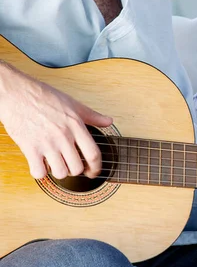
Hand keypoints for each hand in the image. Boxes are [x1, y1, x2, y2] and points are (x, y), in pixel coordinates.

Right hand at [0, 63, 111, 179]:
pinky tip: (41, 164)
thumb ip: (92, 116)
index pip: (93, 153)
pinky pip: (39, 172)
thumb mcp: (73, 104)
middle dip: (77, 170)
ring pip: (60, 172)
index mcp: (76, 126)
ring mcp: (47, 143)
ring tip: (57, 164)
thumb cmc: (44, 97)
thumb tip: (109, 121)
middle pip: (77, 167)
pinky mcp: (30, 148)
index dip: (96, 167)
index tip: (94, 171)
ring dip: (60, 172)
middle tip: (73, 167)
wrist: (18, 93)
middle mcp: (63, 136)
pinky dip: (41, 173)